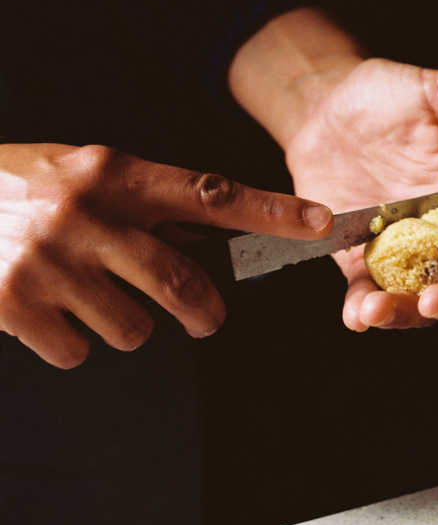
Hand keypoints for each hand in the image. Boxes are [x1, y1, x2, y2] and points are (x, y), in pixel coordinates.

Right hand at [0, 144, 332, 367]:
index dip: (269, 212)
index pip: (208, 193)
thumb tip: (208, 239)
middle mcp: (85, 214)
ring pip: (132, 328)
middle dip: (202, 311)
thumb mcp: (82, 173)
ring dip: (123, 325)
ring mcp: (48, 260)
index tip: (319, 223)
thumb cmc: (17, 187)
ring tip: (89, 298)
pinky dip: (70, 343)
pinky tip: (48, 313)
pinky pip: (77, 351)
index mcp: (111, 173)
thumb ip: (141, 202)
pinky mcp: (13, 303)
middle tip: (204, 318)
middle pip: (181, 283)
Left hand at [281, 57, 437, 330]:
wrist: (322, 103)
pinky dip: (363, 311)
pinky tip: (357, 315)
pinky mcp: (360, 259)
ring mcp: (404, 251)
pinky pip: (367, 293)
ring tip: (377, 311)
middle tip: (433, 302)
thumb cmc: (391, 94)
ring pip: (417, 299)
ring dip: (404, 315)